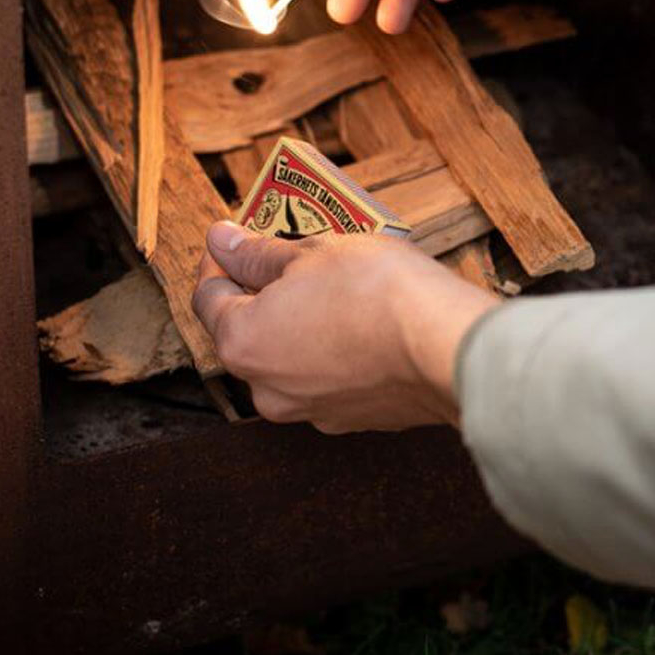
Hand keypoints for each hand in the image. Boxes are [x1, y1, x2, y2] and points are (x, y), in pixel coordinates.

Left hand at [192, 221, 494, 432]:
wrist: (446, 346)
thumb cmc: (376, 292)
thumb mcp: (311, 252)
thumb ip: (257, 253)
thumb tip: (222, 241)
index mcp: (243, 343)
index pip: (208, 296)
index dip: (220, 258)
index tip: (236, 236)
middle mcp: (267, 389)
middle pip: (247, 330)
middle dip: (263, 290)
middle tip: (290, 252)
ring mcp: (311, 410)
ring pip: (289, 356)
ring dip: (299, 320)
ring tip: (333, 282)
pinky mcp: (352, 419)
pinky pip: (327, 376)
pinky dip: (332, 348)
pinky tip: (360, 318)